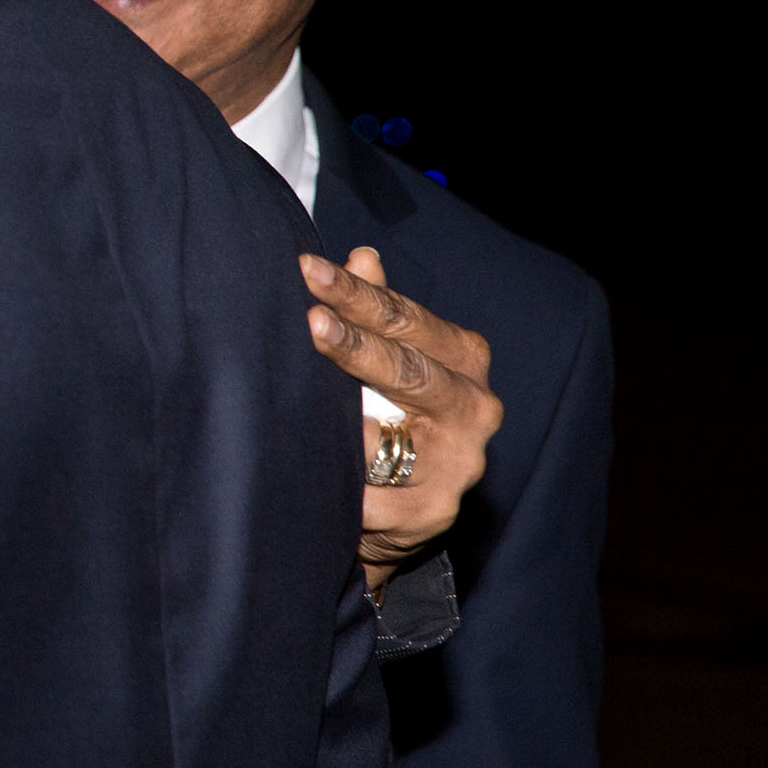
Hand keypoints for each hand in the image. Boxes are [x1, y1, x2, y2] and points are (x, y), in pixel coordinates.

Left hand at [298, 249, 504, 593]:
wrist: (401, 509)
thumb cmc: (393, 415)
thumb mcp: (392, 358)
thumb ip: (378, 312)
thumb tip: (362, 256)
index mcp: (462, 359)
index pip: (404, 318)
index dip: (356, 293)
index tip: (309, 270)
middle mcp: (472, 408)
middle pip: (407, 370)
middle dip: (355, 345)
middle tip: (311, 320)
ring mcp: (457, 463)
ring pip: (387, 438)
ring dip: (340, 427)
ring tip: (295, 404)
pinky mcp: (432, 511)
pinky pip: (370, 493)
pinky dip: (337, 483)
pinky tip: (308, 475)